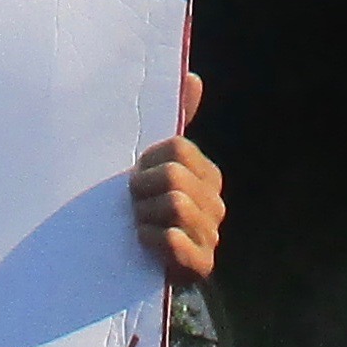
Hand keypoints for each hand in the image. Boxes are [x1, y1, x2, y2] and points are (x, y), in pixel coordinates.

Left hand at [130, 72, 222, 284]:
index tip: (135, 177)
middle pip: (174, 176)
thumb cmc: (139, 211)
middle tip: (132, 205)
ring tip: (137, 225)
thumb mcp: (151, 167)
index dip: (147, 162)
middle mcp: (215, 204)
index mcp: (207, 176)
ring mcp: (211, 236)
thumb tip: (192, 76)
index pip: (177, 149)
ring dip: (143, 216)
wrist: (130, 271)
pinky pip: (174, 241)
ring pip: (175, 205)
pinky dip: (152, 241)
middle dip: (142, 191)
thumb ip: (174, 122)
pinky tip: (143, 245)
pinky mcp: (200, 266)